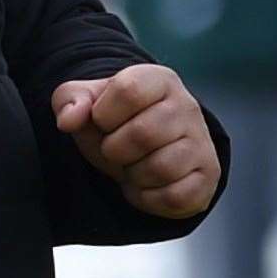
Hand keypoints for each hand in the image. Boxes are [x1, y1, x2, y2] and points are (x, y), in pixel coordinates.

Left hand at [52, 63, 220, 219]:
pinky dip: (148, 198)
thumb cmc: (113, 118)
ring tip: (131, 165)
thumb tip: (68, 120)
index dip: (103, 113)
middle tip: (115, 149)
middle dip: (114, 149)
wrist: (142, 143)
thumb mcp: (85, 101)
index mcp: (158, 79)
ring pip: (161, 168)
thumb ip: (70, 101)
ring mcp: (202, 142)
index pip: (128, 90)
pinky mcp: (208, 175)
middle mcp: (187, 106)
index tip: (102, 120)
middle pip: (143, 134)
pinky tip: (143, 185)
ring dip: (132, 175)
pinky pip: (175, 197)